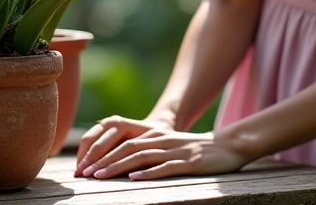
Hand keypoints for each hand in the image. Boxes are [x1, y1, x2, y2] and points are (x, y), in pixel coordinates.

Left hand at [76, 126, 252, 179]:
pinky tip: (134, 179)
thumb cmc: (199, 152)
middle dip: (105, 161)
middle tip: (85, 174)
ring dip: (119, 167)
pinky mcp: (190, 162)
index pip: (124, 144)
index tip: (85, 168)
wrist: (230, 145)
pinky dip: (148, 173)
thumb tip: (127, 165)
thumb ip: (152, 152)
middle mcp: (164, 140)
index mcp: (158, 137)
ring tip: (101, 176)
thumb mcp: (172, 148)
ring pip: (142, 156)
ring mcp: (176, 150)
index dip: (104, 155)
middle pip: (128, 149)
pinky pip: (166, 167)